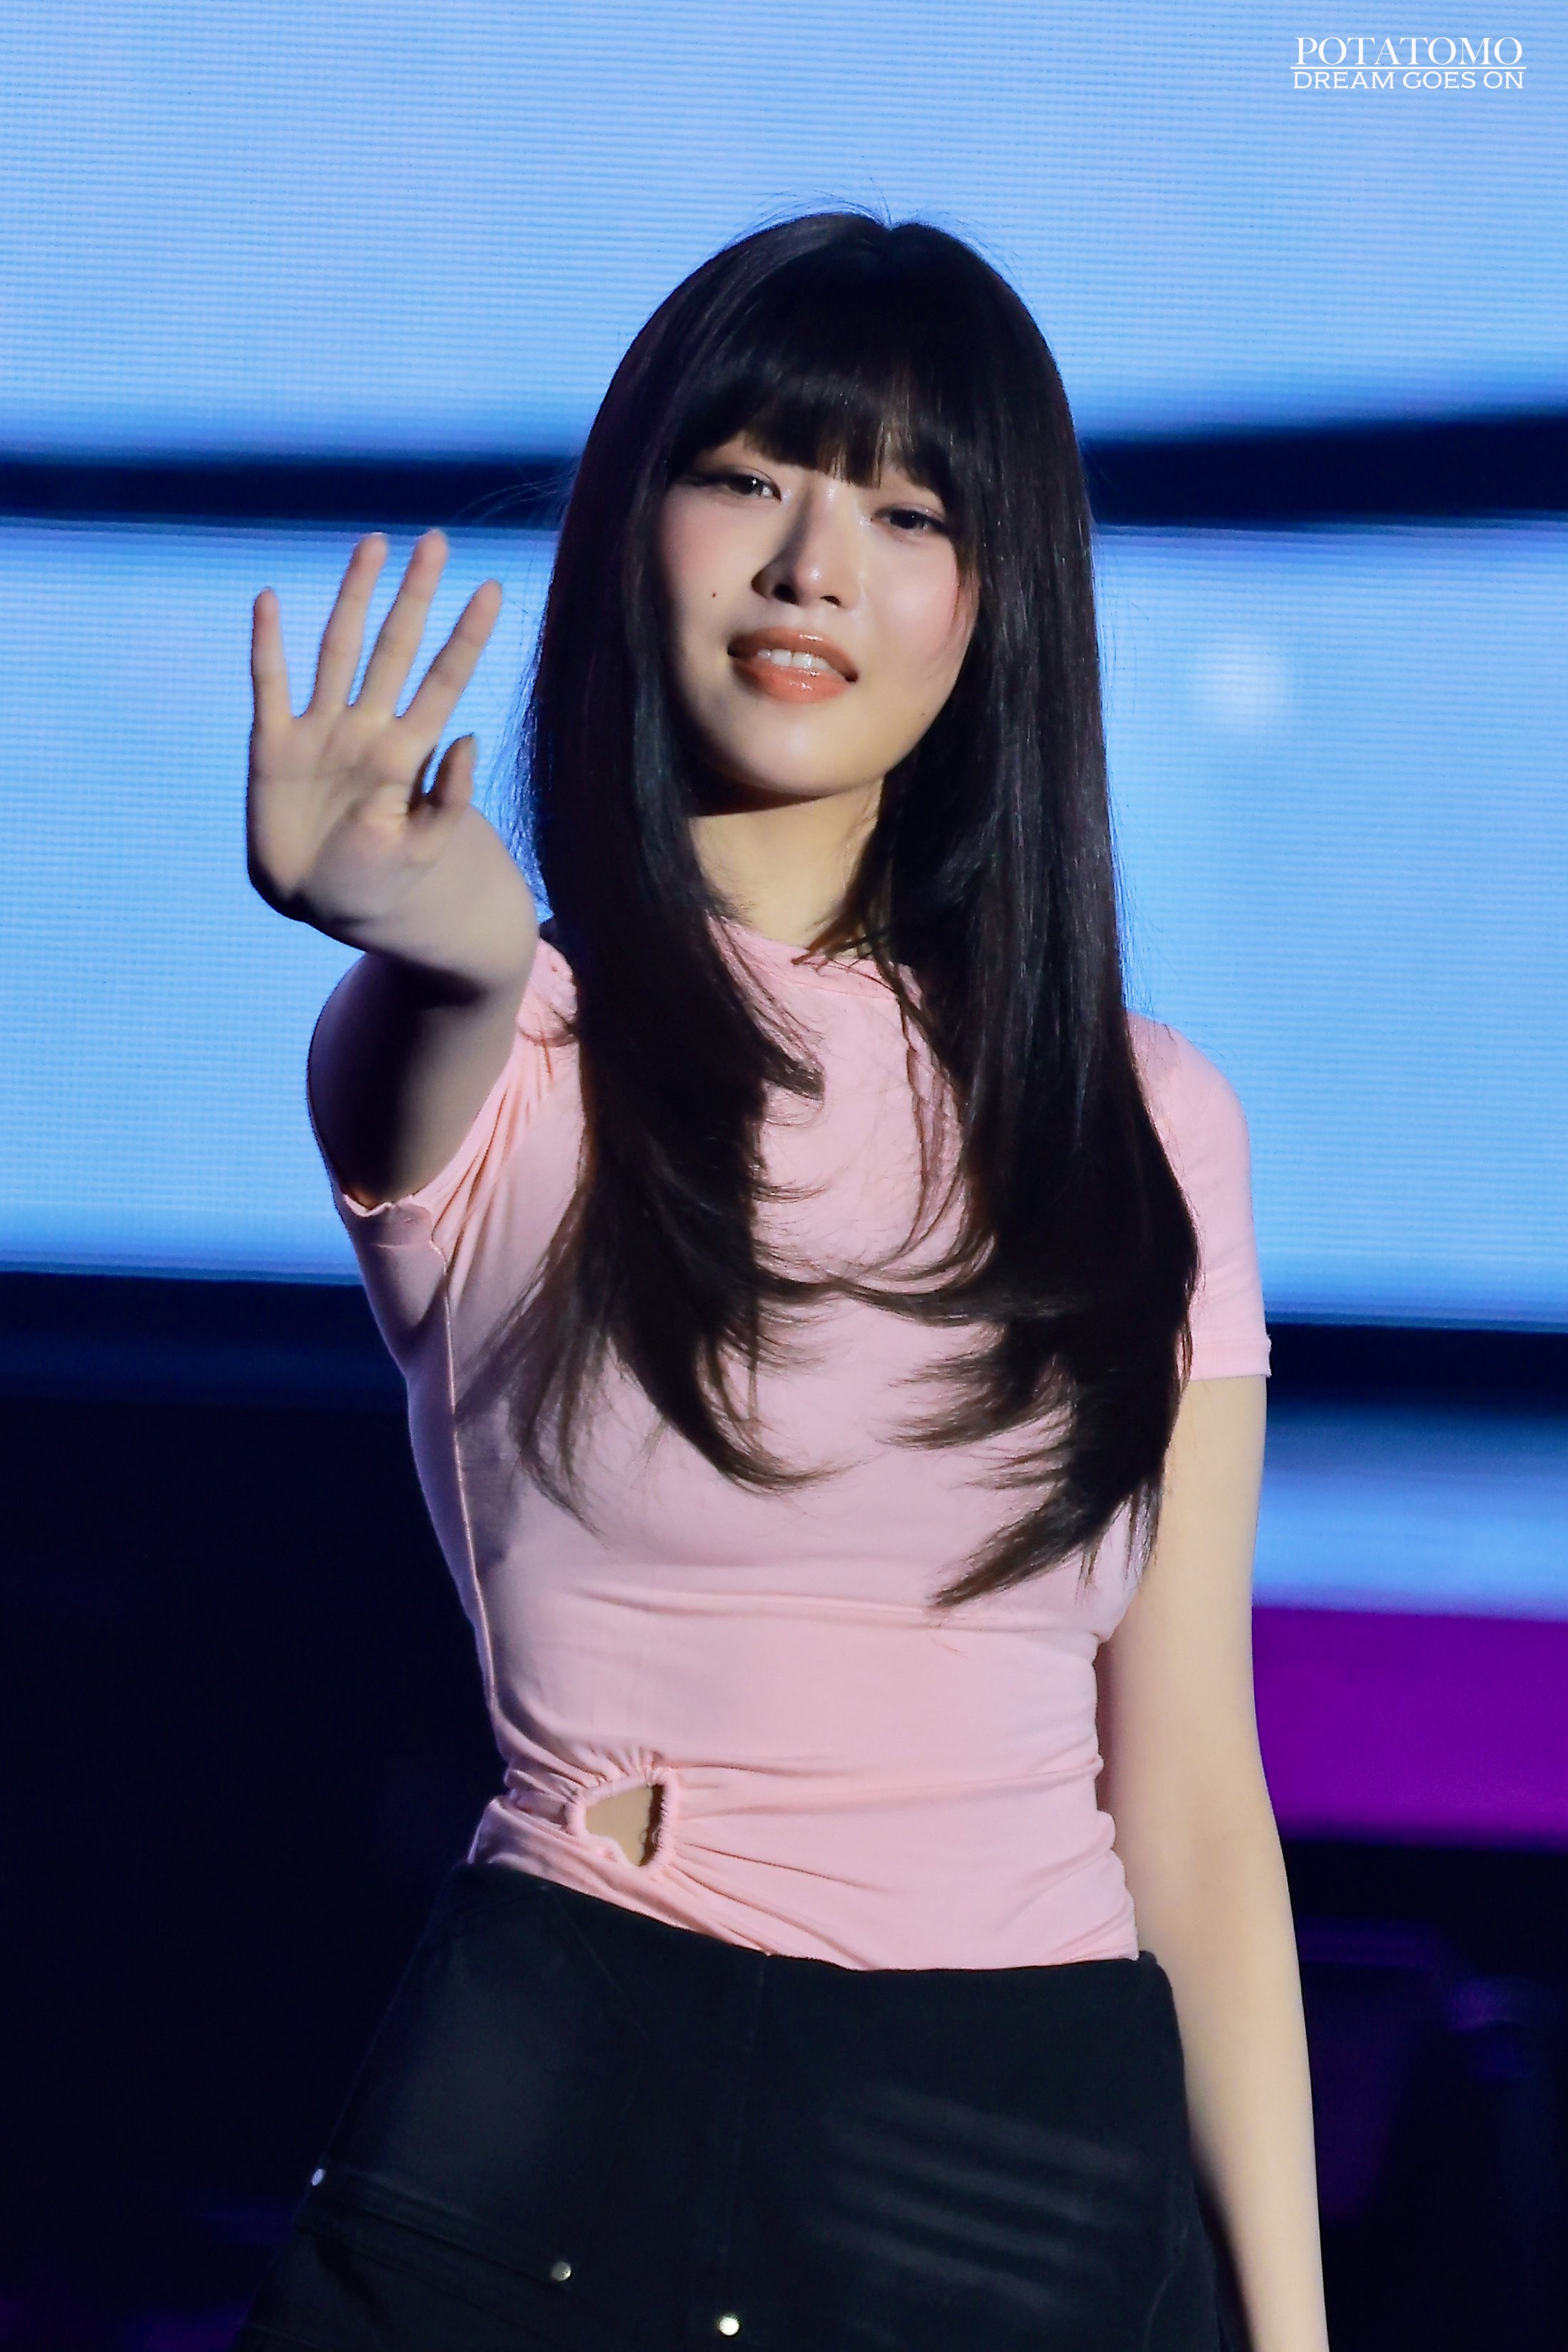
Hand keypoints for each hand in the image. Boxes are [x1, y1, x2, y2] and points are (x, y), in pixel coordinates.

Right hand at [248, 530, 502, 938]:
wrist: (317, 904)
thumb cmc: (377, 885)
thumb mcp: (421, 850)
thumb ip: (447, 799)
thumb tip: (468, 737)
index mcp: (407, 752)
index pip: (443, 681)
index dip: (465, 637)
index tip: (492, 589)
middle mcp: (367, 728)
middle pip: (394, 647)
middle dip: (414, 595)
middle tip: (436, 540)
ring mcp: (320, 731)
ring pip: (338, 648)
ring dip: (354, 596)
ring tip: (374, 545)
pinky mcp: (274, 745)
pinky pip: (269, 684)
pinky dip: (267, 644)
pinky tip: (267, 600)